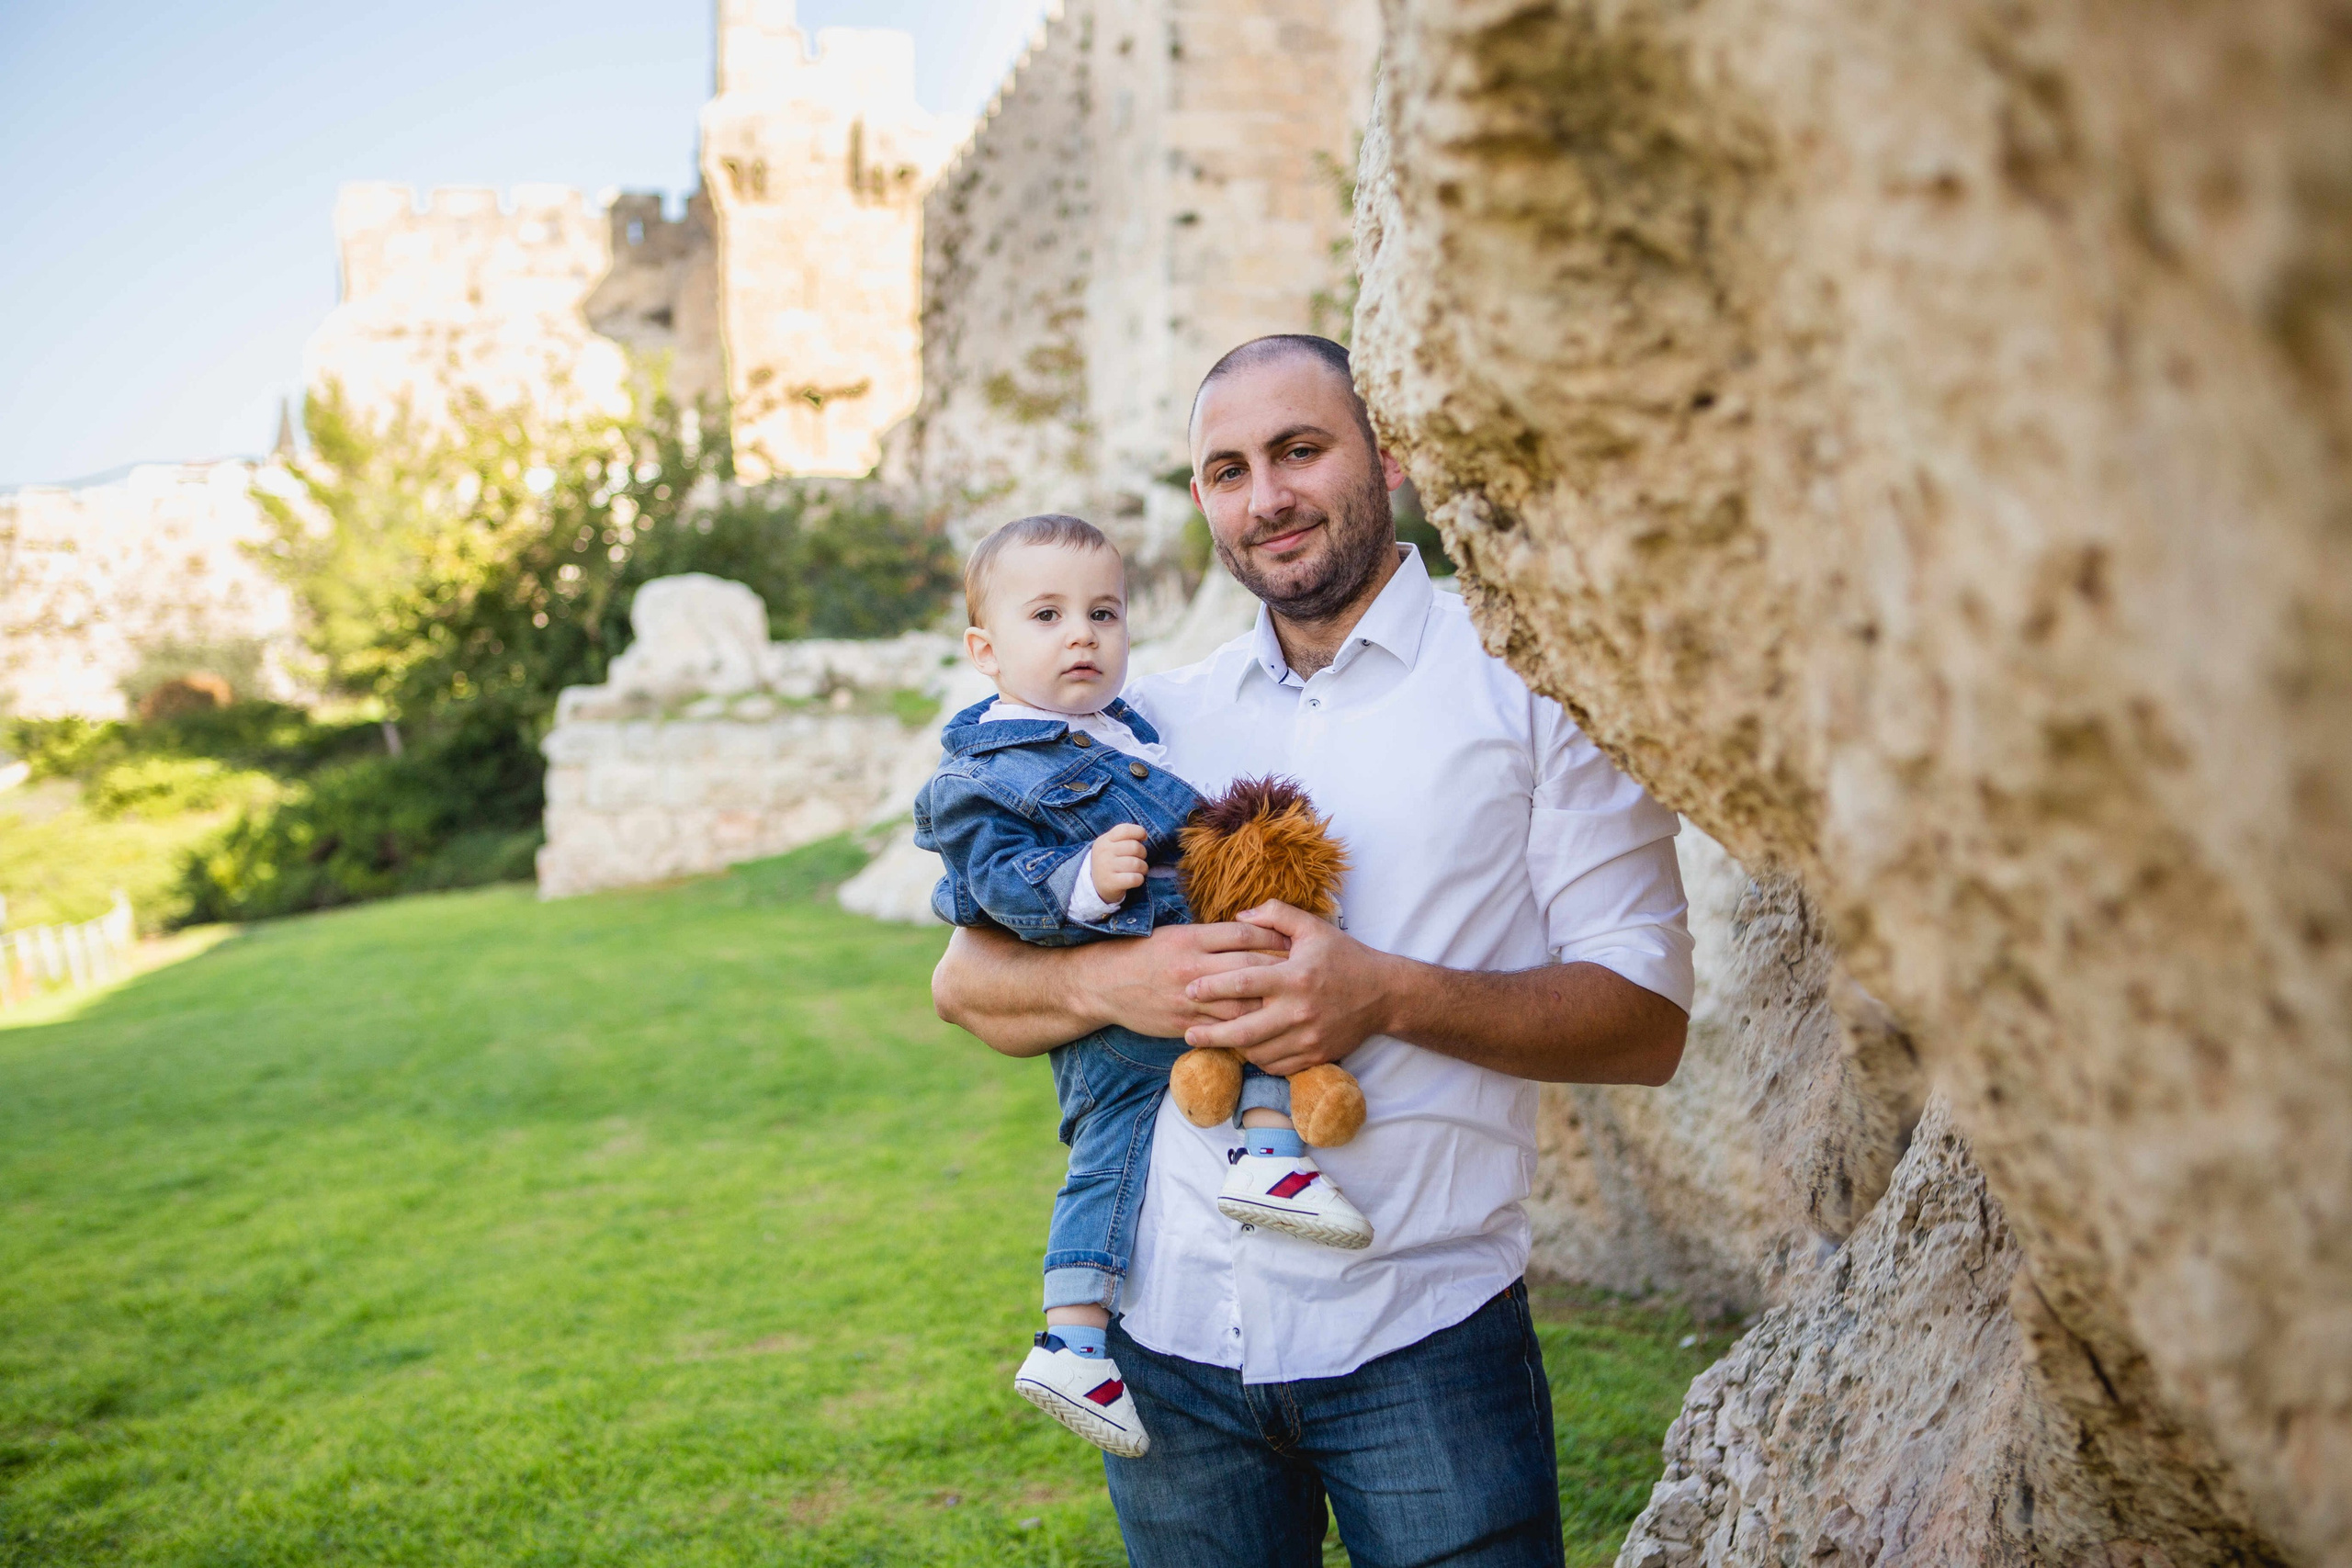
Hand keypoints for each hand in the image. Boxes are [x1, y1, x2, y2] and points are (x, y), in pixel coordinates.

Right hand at [1083, 921, 1289, 1037]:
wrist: (1105, 984)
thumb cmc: (1144, 954)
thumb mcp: (1176, 935)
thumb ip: (1212, 936)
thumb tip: (1253, 932)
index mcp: (1192, 939)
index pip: (1244, 934)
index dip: (1274, 936)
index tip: (1295, 941)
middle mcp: (1193, 967)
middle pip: (1250, 967)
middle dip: (1282, 970)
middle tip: (1308, 973)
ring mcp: (1189, 999)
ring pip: (1242, 1003)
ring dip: (1271, 1004)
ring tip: (1295, 1003)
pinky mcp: (1185, 1025)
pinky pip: (1223, 1030)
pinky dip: (1248, 1030)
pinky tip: (1269, 1030)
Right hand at [1089, 823, 1148, 901]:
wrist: (1094, 883)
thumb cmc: (1110, 860)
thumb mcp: (1110, 844)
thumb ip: (1125, 837)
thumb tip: (1144, 835)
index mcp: (1105, 840)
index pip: (1125, 830)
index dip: (1139, 832)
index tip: (1143, 838)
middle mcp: (1104, 852)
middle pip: (1135, 847)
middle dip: (1143, 853)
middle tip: (1139, 858)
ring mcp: (1106, 868)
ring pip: (1136, 864)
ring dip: (1143, 868)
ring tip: (1139, 870)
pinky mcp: (1111, 883)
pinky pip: (1134, 878)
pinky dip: (1140, 879)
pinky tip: (1135, 879)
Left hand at [1180, 901, 1398, 1075]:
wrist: (1384, 994)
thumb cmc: (1344, 957)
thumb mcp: (1313, 927)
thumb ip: (1275, 915)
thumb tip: (1238, 916)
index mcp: (1294, 977)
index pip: (1243, 983)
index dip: (1211, 987)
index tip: (1190, 990)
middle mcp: (1299, 1010)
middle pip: (1243, 1029)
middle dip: (1211, 1034)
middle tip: (1188, 1032)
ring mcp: (1308, 1037)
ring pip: (1258, 1052)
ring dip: (1234, 1048)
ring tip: (1215, 1040)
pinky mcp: (1315, 1056)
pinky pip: (1277, 1065)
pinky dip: (1259, 1059)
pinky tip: (1248, 1049)